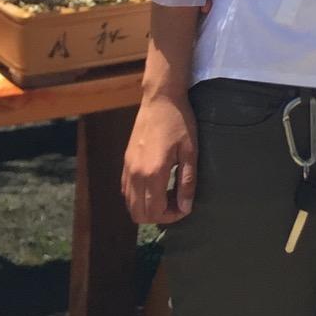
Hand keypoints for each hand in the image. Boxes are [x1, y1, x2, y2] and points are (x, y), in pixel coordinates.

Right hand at [123, 89, 197, 225]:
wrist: (160, 99)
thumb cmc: (179, 122)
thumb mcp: (190, 151)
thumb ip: (187, 181)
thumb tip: (186, 208)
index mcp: (153, 173)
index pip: (155, 211)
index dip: (171, 216)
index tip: (185, 206)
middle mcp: (136, 174)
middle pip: (138, 214)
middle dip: (158, 216)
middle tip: (176, 204)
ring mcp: (128, 168)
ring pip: (130, 204)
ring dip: (147, 208)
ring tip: (167, 196)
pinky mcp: (125, 162)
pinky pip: (126, 190)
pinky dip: (138, 197)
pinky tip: (155, 186)